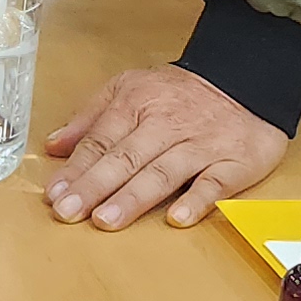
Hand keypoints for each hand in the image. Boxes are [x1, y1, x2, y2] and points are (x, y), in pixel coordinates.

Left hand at [39, 65, 291, 227]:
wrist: (246, 80)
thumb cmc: (181, 93)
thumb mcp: (130, 88)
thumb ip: (91, 117)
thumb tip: (54, 146)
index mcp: (138, 105)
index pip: (101, 140)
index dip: (77, 168)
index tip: (55, 194)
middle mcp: (167, 125)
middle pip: (126, 158)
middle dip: (95, 186)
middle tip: (70, 212)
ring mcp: (201, 145)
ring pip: (163, 172)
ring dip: (134, 197)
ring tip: (107, 220)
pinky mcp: (234, 162)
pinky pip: (215, 183)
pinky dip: (197, 200)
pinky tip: (177, 218)